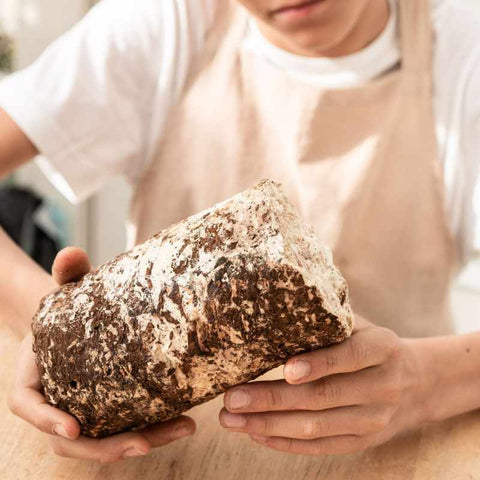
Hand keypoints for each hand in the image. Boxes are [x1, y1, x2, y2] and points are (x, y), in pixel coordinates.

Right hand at [8, 247, 194, 462]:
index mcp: (34, 378)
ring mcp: (82, 413)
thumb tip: (72, 253)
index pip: (28, 405)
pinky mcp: (107, 414)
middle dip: (107, 446)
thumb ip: (68, 274)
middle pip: (72, 440)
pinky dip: (151, 432)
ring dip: (141, 443)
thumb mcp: (66, 290)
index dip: (46, 422)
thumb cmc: (67, 308)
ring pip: (102, 444)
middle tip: (144, 442)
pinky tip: (183, 420)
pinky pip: (123, 431)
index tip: (73, 428)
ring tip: (182, 428)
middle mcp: (55, 404)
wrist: (76, 323)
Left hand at [220, 316, 423, 455]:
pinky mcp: (362, 442)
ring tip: (230, 419)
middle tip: (232, 398)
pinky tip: (255, 434)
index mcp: (382, 348)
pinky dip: (284, 442)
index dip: (319, 364)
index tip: (285, 369)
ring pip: (316, 427)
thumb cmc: (372, 345)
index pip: (350, 356)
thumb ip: (328, 321)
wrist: (417, 383)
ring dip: (269, 425)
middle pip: (323, 397)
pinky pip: (320, 447)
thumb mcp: (360, 325)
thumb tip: (275, 309)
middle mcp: (382, 386)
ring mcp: (374, 420)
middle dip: (273, 399)